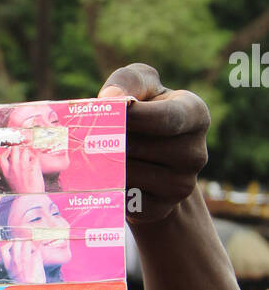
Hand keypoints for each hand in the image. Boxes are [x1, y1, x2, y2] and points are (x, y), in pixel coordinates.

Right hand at [0, 144, 44, 191]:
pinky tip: (35, 163)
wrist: (31, 198)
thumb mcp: (10, 182)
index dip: (6, 151)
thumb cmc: (22, 193)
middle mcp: (14, 167)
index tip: (9, 150)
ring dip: (27, 153)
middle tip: (21, 151)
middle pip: (14, 149)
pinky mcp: (33, 166)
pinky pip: (34, 157)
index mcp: (7, 172)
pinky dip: (35, 159)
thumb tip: (10, 165)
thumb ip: (9, 172)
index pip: (1, 157)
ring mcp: (24, 166)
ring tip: (29, 158)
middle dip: (18, 148)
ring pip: (25, 150)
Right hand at [0, 239, 45, 282]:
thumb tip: (12, 258)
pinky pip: (36, 249)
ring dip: (30, 243)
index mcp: (9, 265)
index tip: (11, 243)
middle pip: (15, 242)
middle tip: (23, 243)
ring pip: (26, 242)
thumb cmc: (24, 285)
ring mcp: (26, 259)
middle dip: (20, 240)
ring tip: (32, 247)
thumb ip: (11, 266)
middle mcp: (16, 261)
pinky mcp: (36, 259)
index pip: (3, 249)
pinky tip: (38, 254)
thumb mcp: (12, 275)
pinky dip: (38, 250)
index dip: (7, 244)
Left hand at [99, 64, 209, 224]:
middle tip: (94, 134)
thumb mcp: (141, 85)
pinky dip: (109, 184)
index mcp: (196, 116)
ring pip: (126, 171)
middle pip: (137, 146)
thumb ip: (128, 81)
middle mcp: (196, 153)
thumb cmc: (143, 112)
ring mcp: (181, 185)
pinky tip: (113, 175)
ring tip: (105, 152)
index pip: (165, 119)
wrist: (149, 159)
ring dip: (105, 161)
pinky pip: (123, 195)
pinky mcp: (160, 208)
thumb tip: (111, 99)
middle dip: (111, 139)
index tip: (108, 109)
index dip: (132, 116)